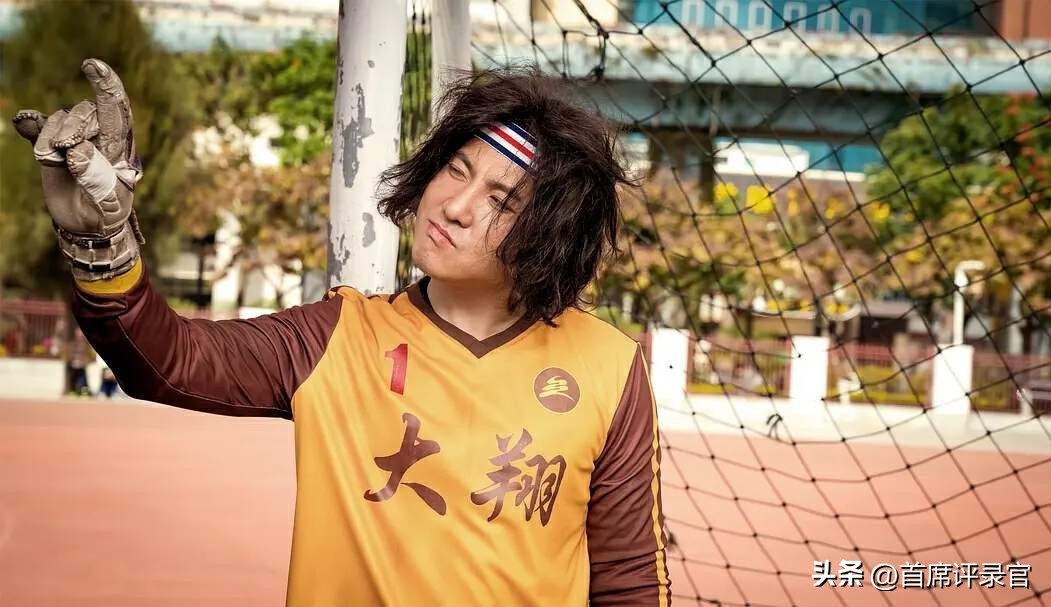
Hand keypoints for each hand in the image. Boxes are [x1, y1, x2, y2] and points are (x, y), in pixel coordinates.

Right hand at [12, 58, 143, 279]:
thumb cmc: (106, 214)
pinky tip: (22, 122)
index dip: (107, 86)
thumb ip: (95, 177)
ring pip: (61, 118)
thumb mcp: (107, 203)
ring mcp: (74, 140)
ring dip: (51, 134)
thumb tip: (75, 150)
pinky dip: (30, 124)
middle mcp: (99, 138)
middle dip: (72, 124)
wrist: (87, 226)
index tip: (93, 66)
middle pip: (85, 112)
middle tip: (64, 148)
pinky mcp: (52, 147)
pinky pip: (38, 128)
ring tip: (51, 158)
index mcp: (119, 148)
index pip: (116, 111)